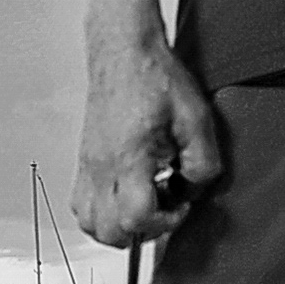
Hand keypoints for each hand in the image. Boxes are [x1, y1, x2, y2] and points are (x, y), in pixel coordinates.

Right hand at [71, 32, 221, 246]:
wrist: (124, 51)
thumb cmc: (154, 77)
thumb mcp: (196, 118)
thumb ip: (203, 161)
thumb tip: (194, 188)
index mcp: (129, 158)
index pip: (135, 219)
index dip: (163, 223)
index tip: (179, 205)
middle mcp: (102, 166)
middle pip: (107, 232)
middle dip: (140, 232)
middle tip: (163, 208)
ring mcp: (89, 165)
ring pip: (88, 223)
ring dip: (118, 226)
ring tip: (144, 203)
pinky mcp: (85, 159)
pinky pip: (81, 204)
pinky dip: (102, 212)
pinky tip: (126, 191)